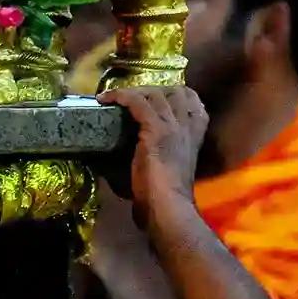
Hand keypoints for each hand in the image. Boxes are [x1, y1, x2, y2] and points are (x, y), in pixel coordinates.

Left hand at [99, 87, 208, 213]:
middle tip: (130, 97)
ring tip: (114, 97)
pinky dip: (119, 96)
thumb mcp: (167, 170)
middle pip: (174, 90)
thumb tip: (126, 156)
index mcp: (193, 138)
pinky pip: (136, 101)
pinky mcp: (155, 130)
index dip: (174, 92)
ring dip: (132, 91)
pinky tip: (104, 99)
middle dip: (151, 88)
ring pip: (154, 93)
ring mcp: (172, 127)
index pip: (192, 100)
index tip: (154, 95)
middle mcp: (187, 127)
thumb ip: (158, 155)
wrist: (169, 210)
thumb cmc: (166, 201)